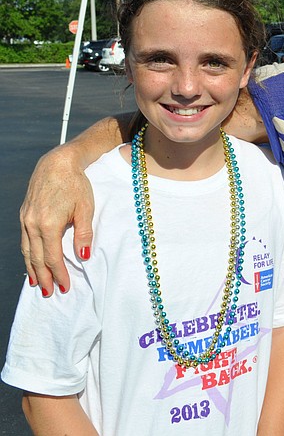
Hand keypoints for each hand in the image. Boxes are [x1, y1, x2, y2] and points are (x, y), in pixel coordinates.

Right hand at [19, 147, 93, 295]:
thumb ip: (84, 234)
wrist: (57, 164)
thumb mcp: (86, 209)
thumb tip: (84, 256)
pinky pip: (25, 240)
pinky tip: (31, 262)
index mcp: (48, 224)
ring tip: (38, 284)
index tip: (64, 287)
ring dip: (33, 269)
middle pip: (36, 258)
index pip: (52, 257)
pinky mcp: (24, 215)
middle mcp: (32, 224)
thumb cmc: (76, 185)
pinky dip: (27, 255)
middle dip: (44, 277)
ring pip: (27, 251)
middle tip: (50, 293)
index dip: (58, 274)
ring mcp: (25, 219)